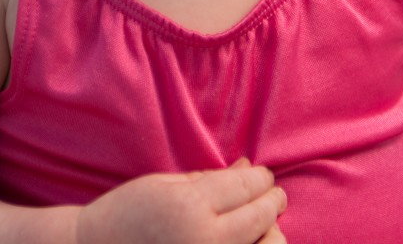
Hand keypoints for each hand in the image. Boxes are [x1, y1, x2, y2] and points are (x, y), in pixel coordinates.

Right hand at [75, 159, 286, 243]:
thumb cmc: (127, 213)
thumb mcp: (166, 185)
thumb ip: (211, 178)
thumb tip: (249, 166)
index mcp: (188, 206)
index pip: (243, 187)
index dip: (260, 178)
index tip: (264, 174)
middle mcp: (204, 239)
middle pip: (259, 217)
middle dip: (272, 201)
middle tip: (274, 193)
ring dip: (271, 230)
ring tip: (265, 220)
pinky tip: (251, 240)